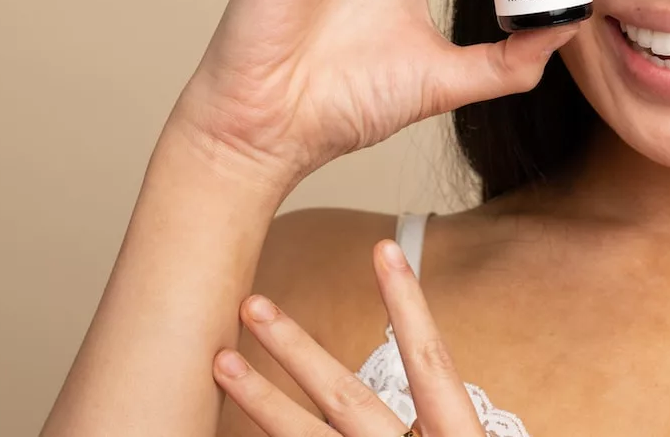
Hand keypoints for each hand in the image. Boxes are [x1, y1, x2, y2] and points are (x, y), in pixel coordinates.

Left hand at [215, 240, 484, 435]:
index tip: (384, 249)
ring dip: (260, 398)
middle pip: (346, 398)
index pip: (430, 361)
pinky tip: (231, 425)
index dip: (407, 303)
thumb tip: (431, 380)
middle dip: (296, 349)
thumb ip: (447, 421)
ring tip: (222, 362)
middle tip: (253, 304)